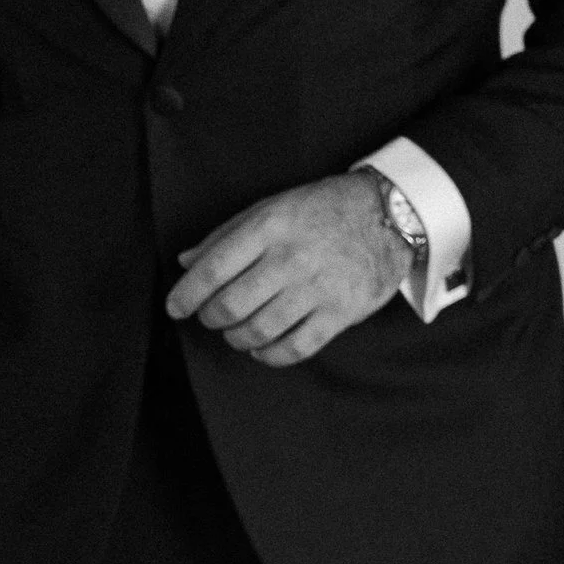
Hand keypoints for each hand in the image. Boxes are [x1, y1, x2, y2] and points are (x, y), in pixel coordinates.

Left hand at [166, 174, 412, 364]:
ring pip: (258, 331)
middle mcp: (290, 258)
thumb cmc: (321, 210)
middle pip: (230, 306)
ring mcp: (317, 288)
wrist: (389, 214)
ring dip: (237, 338)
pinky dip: (269, 355)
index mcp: (269, 227)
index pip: (213, 269)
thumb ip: (226, 236)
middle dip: (211, 318)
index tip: (174, 308)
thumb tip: (185, 262)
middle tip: (211, 317)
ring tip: (236, 332)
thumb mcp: (271, 208)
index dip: (186, 295)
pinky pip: (294, 349)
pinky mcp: (340, 313)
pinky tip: (262, 348)